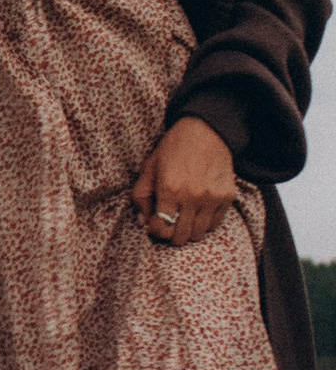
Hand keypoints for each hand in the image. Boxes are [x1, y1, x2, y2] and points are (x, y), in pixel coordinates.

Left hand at [132, 116, 236, 248]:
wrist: (205, 132)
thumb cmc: (173, 148)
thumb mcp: (149, 167)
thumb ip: (141, 195)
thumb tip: (143, 221)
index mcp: (169, 189)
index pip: (161, 228)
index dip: (155, 230)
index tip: (155, 223)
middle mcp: (192, 197)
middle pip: (181, 236)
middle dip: (171, 235)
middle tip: (169, 225)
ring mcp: (212, 198)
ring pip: (199, 234)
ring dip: (189, 230)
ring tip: (183, 218)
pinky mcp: (227, 197)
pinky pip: (215, 224)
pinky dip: (205, 223)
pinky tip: (198, 210)